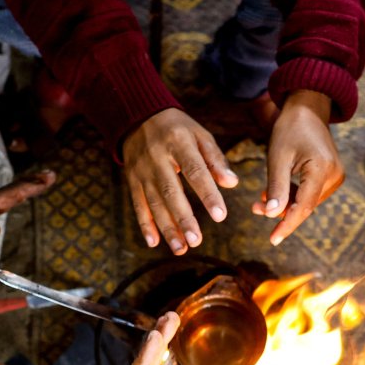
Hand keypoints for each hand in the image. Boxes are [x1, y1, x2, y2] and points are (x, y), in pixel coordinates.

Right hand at [123, 108, 238, 254]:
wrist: (137, 116)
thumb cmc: (178, 130)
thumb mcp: (199, 135)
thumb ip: (215, 159)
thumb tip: (232, 183)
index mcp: (178, 143)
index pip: (195, 171)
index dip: (207, 194)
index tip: (220, 216)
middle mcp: (157, 157)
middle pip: (171, 191)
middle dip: (183, 218)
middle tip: (197, 241)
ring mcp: (142, 170)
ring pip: (154, 202)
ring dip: (167, 227)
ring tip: (181, 248)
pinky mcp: (132, 179)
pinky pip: (138, 204)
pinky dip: (144, 224)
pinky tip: (154, 242)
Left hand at [258, 90, 343, 245]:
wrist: (308, 109)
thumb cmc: (290, 129)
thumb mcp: (277, 158)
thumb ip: (276, 187)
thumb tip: (272, 216)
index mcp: (322, 169)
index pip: (304, 207)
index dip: (287, 225)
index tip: (273, 240)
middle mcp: (334, 175)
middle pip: (305, 206)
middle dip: (280, 212)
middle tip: (255, 208)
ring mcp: (336, 176)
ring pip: (307, 202)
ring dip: (285, 204)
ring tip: (261, 200)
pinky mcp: (332, 176)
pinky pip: (310, 194)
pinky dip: (292, 196)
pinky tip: (275, 193)